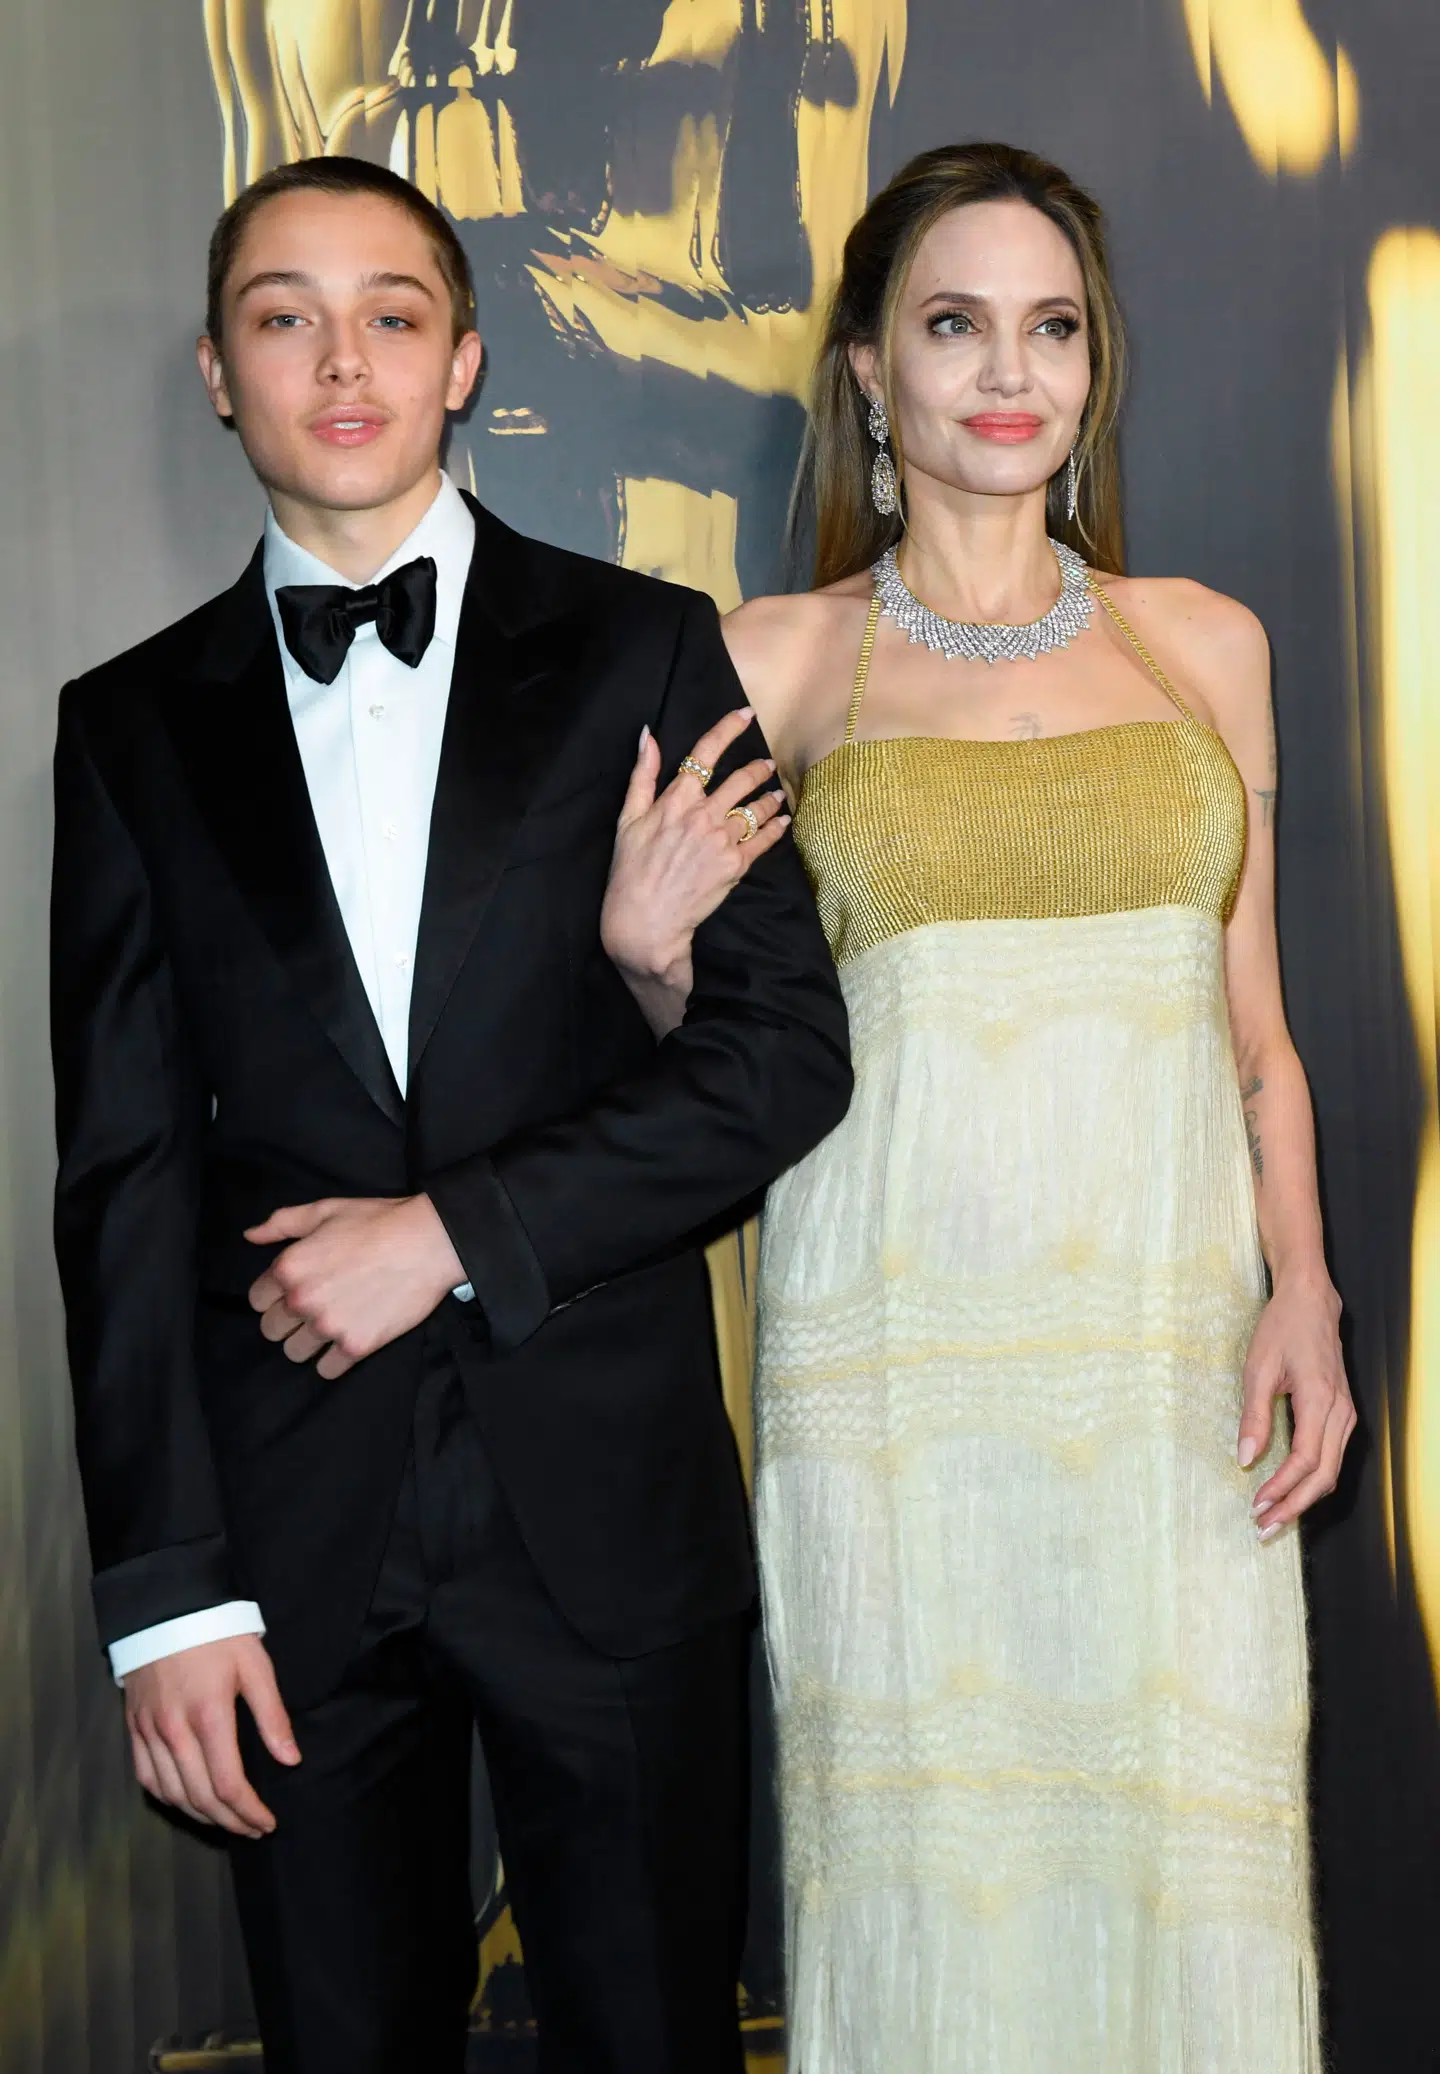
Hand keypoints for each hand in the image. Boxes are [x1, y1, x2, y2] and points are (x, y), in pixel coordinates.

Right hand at [124, 1635, 297, 1838]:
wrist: (166, 1608)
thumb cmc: (218, 1634)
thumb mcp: (255, 1666)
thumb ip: (272, 1716)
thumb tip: (291, 1760)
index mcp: (209, 1717)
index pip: (229, 1785)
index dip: (250, 1812)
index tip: (268, 1822)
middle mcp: (175, 1732)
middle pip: (201, 1798)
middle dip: (230, 1822)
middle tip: (253, 1829)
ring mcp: (150, 1732)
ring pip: (173, 1794)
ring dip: (201, 1816)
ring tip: (227, 1821)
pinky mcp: (135, 1728)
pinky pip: (147, 1778)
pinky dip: (168, 1798)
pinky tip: (187, 1802)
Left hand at [246, 1194, 463, 1377]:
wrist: (428, 1243)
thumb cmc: (378, 1222)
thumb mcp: (326, 1210)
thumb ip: (282, 1223)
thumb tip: (250, 1236)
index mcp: (289, 1267)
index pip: (256, 1300)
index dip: (275, 1295)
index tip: (295, 1291)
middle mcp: (302, 1300)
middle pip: (271, 1330)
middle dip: (288, 1321)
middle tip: (314, 1309)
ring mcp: (328, 1326)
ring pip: (294, 1353)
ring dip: (308, 1343)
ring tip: (330, 1326)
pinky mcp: (356, 1345)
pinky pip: (326, 1370)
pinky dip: (334, 1360)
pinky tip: (347, 1340)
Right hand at [601, 707, 789, 992]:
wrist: (646, 921)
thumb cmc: (630, 871)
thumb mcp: (627, 819)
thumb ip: (642, 775)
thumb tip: (648, 735)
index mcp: (676, 800)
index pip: (705, 753)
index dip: (727, 729)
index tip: (745, 714)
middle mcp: (703, 815)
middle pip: (740, 780)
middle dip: (758, 767)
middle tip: (766, 764)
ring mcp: (722, 841)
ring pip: (755, 809)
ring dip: (770, 797)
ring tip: (777, 792)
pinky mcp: (735, 866)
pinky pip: (763, 840)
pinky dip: (776, 827)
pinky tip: (782, 820)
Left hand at [1238, 1272, 1354, 1535]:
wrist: (1310, 1302)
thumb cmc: (1282, 1329)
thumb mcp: (1257, 1368)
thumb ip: (1253, 1416)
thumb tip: (1245, 1458)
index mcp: (1321, 1401)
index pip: (1305, 1460)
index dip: (1282, 1488)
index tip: (1257, 1506)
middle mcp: (1341, 1413)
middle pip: (1324, 1476)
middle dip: (1294, 1506)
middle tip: (1264, 1528)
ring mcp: (1346, 1414)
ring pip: (1331, 1471)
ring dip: (1303, 1497)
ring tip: (1274, 1516)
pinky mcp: (1342, 1414)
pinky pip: (1332, 1457)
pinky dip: (1311, 1480)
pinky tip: (1290, 1490)